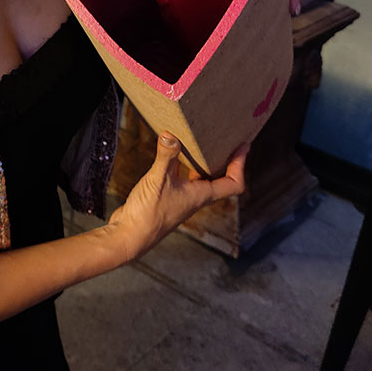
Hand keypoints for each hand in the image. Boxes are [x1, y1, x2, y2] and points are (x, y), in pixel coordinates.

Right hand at [108, 133, 247, 262]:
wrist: (129, 236)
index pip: (233, 183)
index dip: (241, 164)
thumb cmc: (148, 214)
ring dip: (202, 162)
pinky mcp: (166, 197)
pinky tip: (170, 155)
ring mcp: (181, 198)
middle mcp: (195, 197)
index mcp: (202, 195)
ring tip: (199, 143)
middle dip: (224, 160)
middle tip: (224, 140)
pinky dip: (180, 165)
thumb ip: (165, 156)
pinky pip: (180, 178)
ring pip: (199, 178)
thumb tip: (170, 134)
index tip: (242, 146)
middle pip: (219, 179)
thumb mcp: (158, 180)